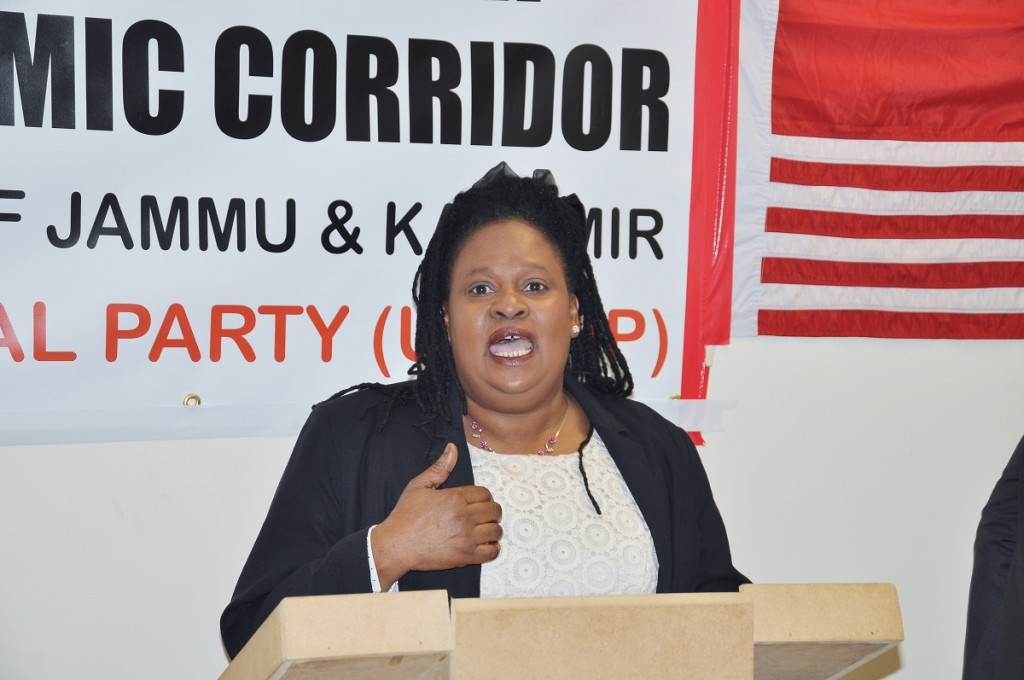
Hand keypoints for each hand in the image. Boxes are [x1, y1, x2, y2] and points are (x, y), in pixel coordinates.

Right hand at [371, 443, 501, 588]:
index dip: (484, 497)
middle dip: (491, 512)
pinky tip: (483, 545)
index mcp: (455, 498)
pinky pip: (491, 552)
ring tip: (484, 530)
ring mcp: (466, 537)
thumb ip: (439, 468)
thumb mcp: (419, 486)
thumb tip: (453, 448)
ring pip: (496, 531)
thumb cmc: (405, 516)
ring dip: (492, 529)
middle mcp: (464, 516)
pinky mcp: (465, 556)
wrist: (396, 545)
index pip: (485, 494)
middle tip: (483, 516)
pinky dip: (492, 549)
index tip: (478, 503)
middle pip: (494, 511)